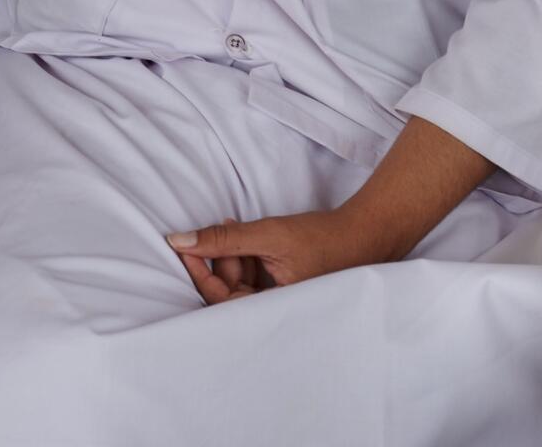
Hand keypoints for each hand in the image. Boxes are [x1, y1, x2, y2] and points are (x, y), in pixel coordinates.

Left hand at [166, 209, 398, 301]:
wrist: (364, 234)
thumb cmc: (322, 239)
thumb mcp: (267, 235)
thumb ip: (223, 239)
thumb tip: (178, 241)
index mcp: (274, 313)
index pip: (221, 302)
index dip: (201, 273)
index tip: (185, 246)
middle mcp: (276, 315)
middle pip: (228, 295)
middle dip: (218, 261)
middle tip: (218, 231)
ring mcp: (279, 303)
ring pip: (239, 285)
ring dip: (230, 256)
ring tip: (231, 227)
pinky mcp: (284, 291)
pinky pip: (253, 280)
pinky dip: (244, 258)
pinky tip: (241, 235)